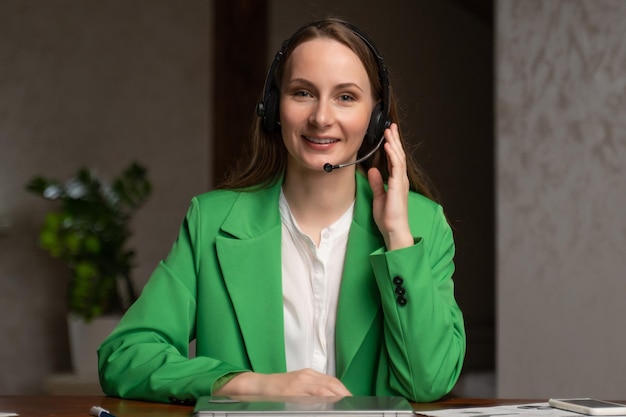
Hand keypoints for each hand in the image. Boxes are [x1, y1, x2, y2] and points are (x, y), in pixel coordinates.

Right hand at [214, 368, 351, 396]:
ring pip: (324, 388)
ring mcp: (300, 382)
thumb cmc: (278, 388)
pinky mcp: (293, 390)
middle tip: (352, 403)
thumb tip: (329, 398)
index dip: (343, 390)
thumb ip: (312, 389)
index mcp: (309, 374)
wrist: (260, 385)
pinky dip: (323, 397)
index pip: (332, 381)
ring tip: (344, 404)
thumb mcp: (298, 385)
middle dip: (344, 394)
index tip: (351, 399)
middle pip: (331, 383)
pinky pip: (312, 394)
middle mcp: (307, 376)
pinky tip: (329, 403)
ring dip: (337, 396)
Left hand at [367, 123, 412, 250]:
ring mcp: (400, 182)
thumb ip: (377, 183)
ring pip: (398, 158)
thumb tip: (373, 171)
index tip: (388, 136)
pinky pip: (396, 167)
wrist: (394, 230)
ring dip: (394, 143)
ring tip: (389, 131)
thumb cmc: (388, 218)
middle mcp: (400, 180)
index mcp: (396, 182)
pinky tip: (389, 145)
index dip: (392, 147)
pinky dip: (393, 155)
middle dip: (394, 140)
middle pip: (398, 155)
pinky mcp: (398, 186)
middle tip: (391, 127)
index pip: (394, 160)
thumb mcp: (379, 197)